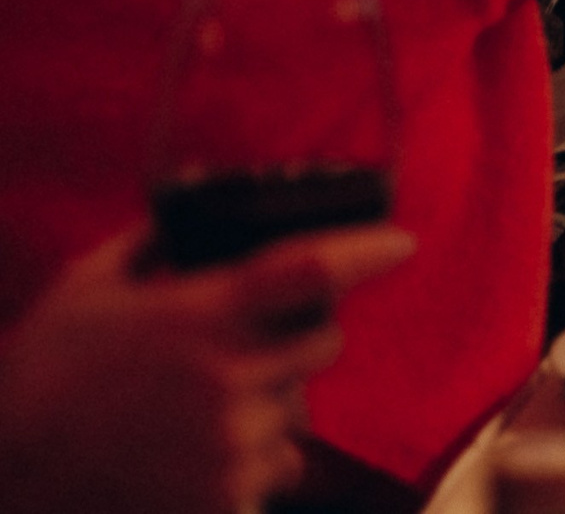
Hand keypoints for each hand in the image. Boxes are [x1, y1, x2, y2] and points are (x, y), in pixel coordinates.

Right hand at [0, 222, 412, 513]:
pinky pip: (278, 466)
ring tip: (197, 413)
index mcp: (199, 316)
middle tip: (244, 348)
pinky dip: (252, 458)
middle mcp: (227, 376)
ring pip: (300, 410)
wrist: (9, 483)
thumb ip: (150, 243)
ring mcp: (231, 443)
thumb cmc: (38, 382)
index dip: (367, 251)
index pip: (312, 269)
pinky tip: (195, 455)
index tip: (400, 243)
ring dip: (270, 404)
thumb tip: (189, 207)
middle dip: (298, 340)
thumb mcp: (85, 292)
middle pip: (323, 344)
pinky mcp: (227, 498)